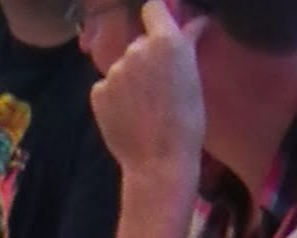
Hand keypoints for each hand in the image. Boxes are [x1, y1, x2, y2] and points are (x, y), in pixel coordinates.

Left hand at [88, 0, 204, 202]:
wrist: (159, 163)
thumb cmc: (186, 122)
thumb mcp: (194, 77)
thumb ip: (188, 43)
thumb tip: (198, 20)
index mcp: (165, 41)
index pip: (152, 7)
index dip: (156, 16)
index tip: (159, 28)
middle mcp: (136, 49)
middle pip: (138, 42)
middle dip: (146, 57)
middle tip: (157, 86)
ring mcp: (114, 71)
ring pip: (122, 67)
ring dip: (130, 79)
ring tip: (143, 107)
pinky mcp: (98, 92)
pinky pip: (106, 87)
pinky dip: (114, 97)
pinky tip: (127, 116)